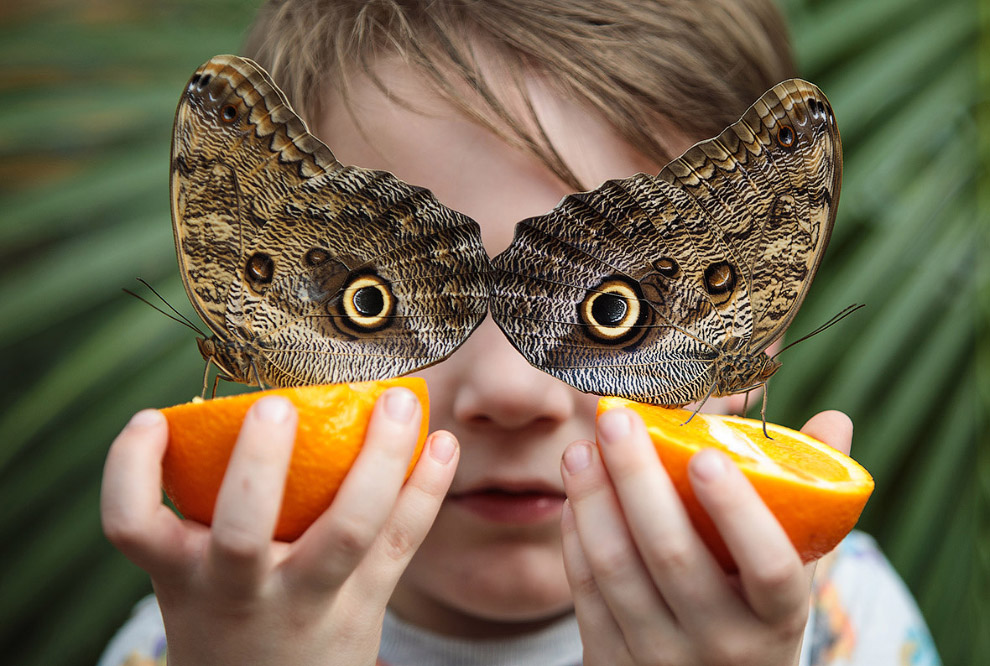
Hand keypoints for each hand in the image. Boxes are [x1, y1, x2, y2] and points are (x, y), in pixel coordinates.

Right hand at [101, 388, 458, 665]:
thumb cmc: (228, 618)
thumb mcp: (193, 578)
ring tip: (397, 402)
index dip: (131, 468)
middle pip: (243, 531)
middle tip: (275, 403)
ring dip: (379, 460)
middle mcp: (243, 592)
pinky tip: (442, 443)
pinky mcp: (368, 602)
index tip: (149, 420)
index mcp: (184, 576)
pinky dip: (427, 488)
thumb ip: (205, 511)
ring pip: (350, 530)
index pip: (133, 525)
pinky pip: (403, 541)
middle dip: (257, 465)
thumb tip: (227, 411)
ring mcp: (311, 600)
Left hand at [560, 409, 852, 665]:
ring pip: (616, 569)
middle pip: (672, 555)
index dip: (738, 512)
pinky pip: (586, 592)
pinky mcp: (611, 661)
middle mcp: (719, 644)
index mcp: (776, 619)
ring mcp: (659, 657)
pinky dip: (578, 536)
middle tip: (618, 420)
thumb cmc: (757, 618)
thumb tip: (832, 419)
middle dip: (638, 479)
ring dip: (594, 500)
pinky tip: (577, 493)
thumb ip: (812, 495)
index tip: (707, 455)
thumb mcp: (795, 574)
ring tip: (583, 447)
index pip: (769, 568)